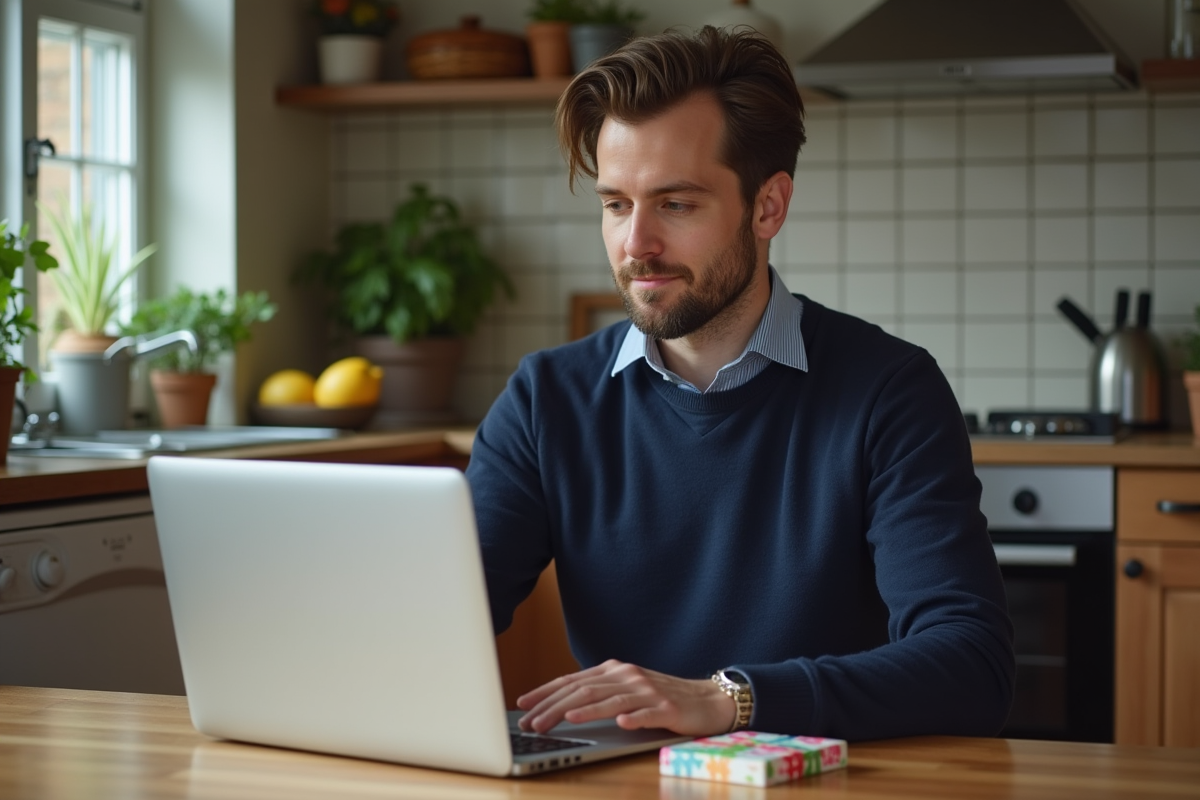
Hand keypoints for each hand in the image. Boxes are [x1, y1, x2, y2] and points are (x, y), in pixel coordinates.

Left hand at [516, 659, 735, 736]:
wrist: (706, 700)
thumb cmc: (660, 698)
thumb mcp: (626, 692)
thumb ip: (598, 694)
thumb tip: (559, 706)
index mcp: (614, 671)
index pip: (572, 680)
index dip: (545, 692)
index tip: (522, 705)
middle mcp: (628, 676)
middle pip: (584, 690)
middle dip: (553, 706)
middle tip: (531, 723)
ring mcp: (647, 691)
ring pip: (610, 700)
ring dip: (584, 711)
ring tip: (562, 720)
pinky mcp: (667, 708)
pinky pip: (646, 713)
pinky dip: (632, 718)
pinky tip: (621, 724)